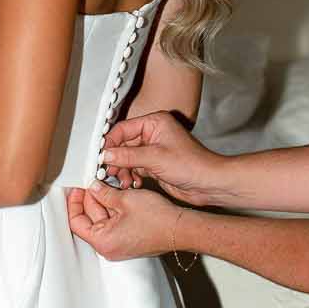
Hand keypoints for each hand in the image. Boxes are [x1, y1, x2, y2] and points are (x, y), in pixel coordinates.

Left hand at [67, 181, 188, 261]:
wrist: (180, 229)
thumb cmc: (157, 219)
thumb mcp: (125, 200)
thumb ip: (103, 193)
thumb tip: (92, 187)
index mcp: (103, 241)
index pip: (76, 222)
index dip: (74, 202)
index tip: (77, 188)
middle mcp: (108, 247)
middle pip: (89, 219)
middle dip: (90, 198)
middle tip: (92, 181)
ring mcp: (118, 244)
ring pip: (102, 219)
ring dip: (103, 201)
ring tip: (107, 184)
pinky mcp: (127, 239)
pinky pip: (114, 222)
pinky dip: (113, 208)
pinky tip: (117, 193)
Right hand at [101, 111, 226, 204]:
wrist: (209, 184)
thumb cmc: (192, 164)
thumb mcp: (155, 158)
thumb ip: (127, 156)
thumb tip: (105, 155)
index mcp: (154, 123)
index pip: (123, 129)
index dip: (109, 143)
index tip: (99, 156)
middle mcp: (153, 134)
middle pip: (123, 144)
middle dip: (115, 159)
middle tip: (107, 172)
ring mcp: (153, 150)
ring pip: (127, 158)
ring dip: (123, 170)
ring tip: (124, 181)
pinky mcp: (154, 165)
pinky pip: (134, 168)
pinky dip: (131, 176)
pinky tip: (133, 184)